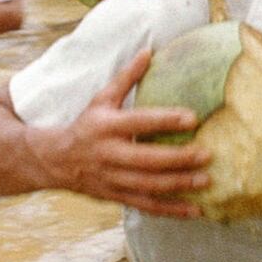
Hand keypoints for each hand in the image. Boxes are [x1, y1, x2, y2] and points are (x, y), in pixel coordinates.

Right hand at [45, 50, 211, 217]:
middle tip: (207, 154)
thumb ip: (126, 77)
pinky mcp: (117, 196)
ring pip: (149, 186)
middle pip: (147, 160)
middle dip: (178, 159)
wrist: (54, 160)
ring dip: (179, 185)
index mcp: (107, 126)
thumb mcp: (101, 98)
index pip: (140, 122)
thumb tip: (148, 51)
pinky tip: (195, 211)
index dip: (166, 120)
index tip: (193, 117)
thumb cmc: (85, 125)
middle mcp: (109, 154)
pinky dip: (171, 211)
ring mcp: (112, 179)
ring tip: (206, 181)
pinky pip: (147, 206)